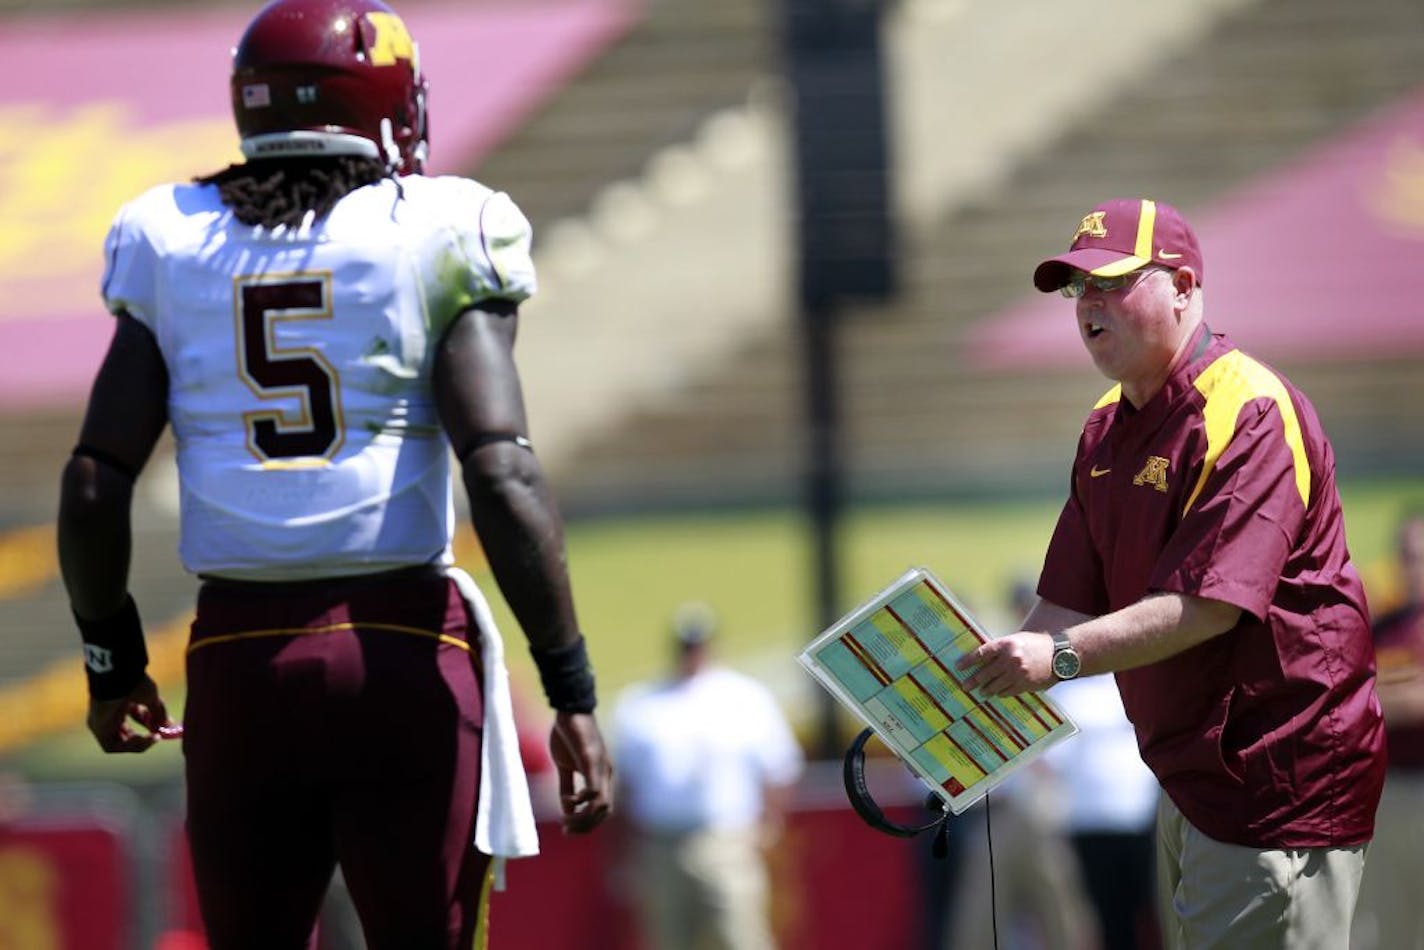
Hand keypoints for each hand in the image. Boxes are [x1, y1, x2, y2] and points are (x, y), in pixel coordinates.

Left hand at [87, 675, 180, 752]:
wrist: (117, 677)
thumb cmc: (133, 683)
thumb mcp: (151, 698)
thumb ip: (158, 713)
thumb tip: (167, 726)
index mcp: (120, 700)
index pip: (134, 716)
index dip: (149, 722)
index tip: (164, 725)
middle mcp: (108, 714)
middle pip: (125, 733)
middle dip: (143, 737)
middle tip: (158, 736)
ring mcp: (101, 723)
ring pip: (118, 743)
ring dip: (138, 743)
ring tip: (151, 737)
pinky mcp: (98, 730)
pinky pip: (111, 746)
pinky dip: (129, 746)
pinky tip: (141, 737)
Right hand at [549, 710, 613, 833]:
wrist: (569, 710)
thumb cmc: (568, 735)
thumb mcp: (565, 766)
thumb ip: (566, 787)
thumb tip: (567, 809)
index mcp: (602, 776)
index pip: (603, 810)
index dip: (587, 824)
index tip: (567, 828)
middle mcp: (606, 774)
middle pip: (605, 813)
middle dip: (586, 826)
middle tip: (566, 829)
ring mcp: (601, 767)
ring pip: (602, 806)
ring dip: (583, 818)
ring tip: (565, 819)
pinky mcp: (592, 760)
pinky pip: (594, 789)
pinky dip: (583, 800)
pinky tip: (570, 798)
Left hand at [957, 633, 1054, 696]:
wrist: (1060, 655)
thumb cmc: (1036, 644)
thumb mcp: (1017, 640)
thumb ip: (1001, 648)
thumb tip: (982, 658)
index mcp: (1006, 644)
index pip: (981, 653)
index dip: (968, 661)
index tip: (958, 667)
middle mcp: (1010, 659)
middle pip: (985, 672)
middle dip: (973, 680)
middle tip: (964, 686)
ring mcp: (1018, 673)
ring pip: (995, 685)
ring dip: (986, 689)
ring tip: (980, 691)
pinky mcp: (1025, 685)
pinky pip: (1007, 691)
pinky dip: (1000, 693)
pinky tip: (996, 693)